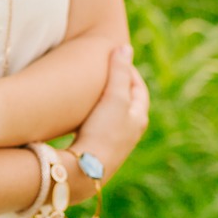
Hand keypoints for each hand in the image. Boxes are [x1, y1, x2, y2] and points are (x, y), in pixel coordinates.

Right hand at [65, 44, 149, 202]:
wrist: (87, 169)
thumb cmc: (103, 131)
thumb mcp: (114, 97)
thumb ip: (119, 71)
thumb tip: (125, 48)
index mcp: (139, 118)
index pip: (139, 89)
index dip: (129, 71)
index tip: (115, 59)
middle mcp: (130, 132)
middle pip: (128, 102)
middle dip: (117, 86)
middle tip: (104, 71)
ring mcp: (115, 143)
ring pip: (113, 116)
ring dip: (105, 102)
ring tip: (91, 90)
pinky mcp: (98, 150)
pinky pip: (99, 126)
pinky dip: (94, 115)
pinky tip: (78, 115)